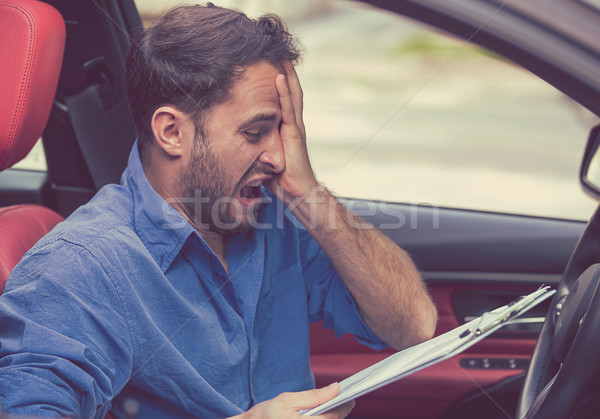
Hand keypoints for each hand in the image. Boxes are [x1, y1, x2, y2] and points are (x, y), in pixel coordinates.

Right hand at [230, 383, 354, 418]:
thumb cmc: (265, 415)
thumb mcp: (288, 400)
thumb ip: (313, 396)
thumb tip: (335, 388)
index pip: (333, 418)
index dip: (344, 407)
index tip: (351, 397)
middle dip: (339, 413)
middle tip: (344, 399)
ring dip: (331, 418)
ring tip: (334, 406)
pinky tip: (321, 414)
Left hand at [267, 62, 319, 202]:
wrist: (298, 194)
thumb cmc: (282, 181)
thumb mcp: (265, 160)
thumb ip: (255, 149)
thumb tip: (237, 146)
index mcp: (286, 130)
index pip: (283, 101)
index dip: (278, 85)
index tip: (268, 67)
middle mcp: (292, 125)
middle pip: (289, 92)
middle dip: (284, 72)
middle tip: (276, 52)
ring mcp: (295, 128)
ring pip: (291, 95)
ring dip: (286, 74)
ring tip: (279, 55)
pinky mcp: (294, 134)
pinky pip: (289, 109)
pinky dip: (284, 92)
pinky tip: (279, 77)